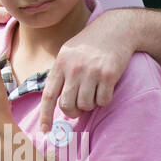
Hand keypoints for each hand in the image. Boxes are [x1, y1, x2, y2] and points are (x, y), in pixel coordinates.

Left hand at [38, 11, 132, 130]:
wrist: (115, 29)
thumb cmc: (90, 44)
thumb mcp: (68, 53)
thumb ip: (60, 74)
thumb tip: (54, 101)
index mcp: (60, 64)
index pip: (48, 95)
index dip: (45, 115)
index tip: (45, 131)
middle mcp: (73, 68)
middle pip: (67, 105)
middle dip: (73, 111)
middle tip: (80, 107)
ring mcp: (91, 72)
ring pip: (86, 105)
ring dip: (90, 105)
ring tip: (93, 91)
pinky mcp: (108, 75)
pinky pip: (103, 101)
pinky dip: (104, 100)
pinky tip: (105, 88)